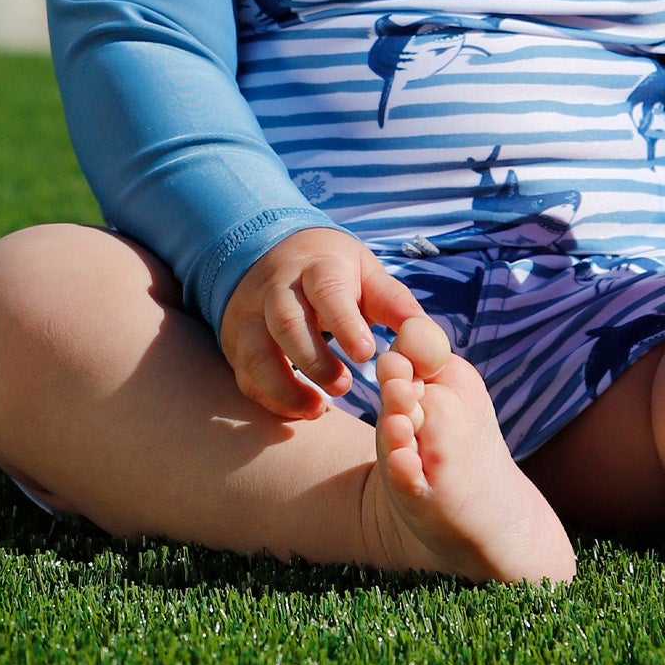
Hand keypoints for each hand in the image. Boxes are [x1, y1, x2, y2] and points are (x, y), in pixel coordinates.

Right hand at [219, 226, 445, 420]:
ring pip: (257, 352)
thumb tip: (427, 341)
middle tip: (346, 386)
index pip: (327, 291)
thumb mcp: (366, 274)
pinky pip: (246, 377)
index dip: (345, 323)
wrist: (273, 253)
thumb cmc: (333, 271)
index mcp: (318, 266)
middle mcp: (278, 289)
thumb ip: (395, 304)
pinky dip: (271, 400)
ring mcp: (252, 316)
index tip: (367, 354)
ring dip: (286, 387)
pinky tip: (302, 411)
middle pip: (287, 322)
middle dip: (314, 361)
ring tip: (320, 409)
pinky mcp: (238, 343)